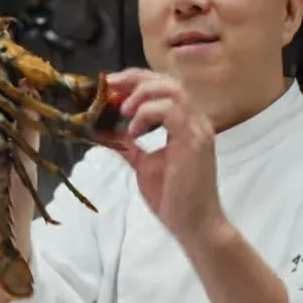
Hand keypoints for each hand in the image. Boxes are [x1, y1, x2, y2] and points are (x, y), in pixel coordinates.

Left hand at [108, 68, 223, 240]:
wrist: (192, 223)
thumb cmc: (172, 197)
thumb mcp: (143, 164)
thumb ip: (129, 145)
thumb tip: (105, 130)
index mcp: (185, 123)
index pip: (163, 87)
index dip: (135, 80)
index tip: (109, 85)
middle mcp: (195, 120)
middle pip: (167, 81)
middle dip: (134, 78)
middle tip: (108, 86)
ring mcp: (197, 128)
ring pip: (172, 90)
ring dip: (141, 94)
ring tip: (122, 109)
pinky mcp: (195, 140)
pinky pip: (172, 111)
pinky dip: (147, 114)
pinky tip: (132, 131)